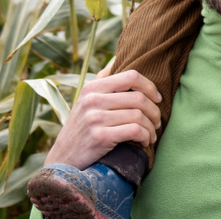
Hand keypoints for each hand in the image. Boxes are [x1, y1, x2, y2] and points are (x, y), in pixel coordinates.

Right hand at [44, 70, 161, 169]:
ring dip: (151, 127)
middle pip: (138, 98)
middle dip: (154, 111)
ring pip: (139, 115)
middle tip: (157, 121)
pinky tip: (144, 141)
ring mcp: (95, 118)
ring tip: (151, 134)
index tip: (157, 98)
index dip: (149, 86)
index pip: (131, 76)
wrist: (63, 160)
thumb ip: (104, 85)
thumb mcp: (86, 102)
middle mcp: (93, 100)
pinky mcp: (100, 137)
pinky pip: (134, 130)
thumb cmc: (82, 129)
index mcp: (92, 88)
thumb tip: (119, 61)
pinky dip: (145, 136)